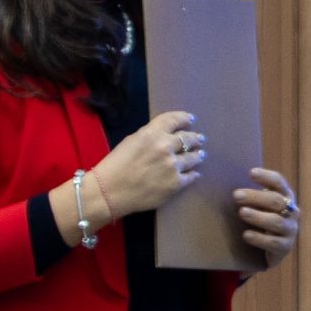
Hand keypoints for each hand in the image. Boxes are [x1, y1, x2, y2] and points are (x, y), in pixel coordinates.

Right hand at [90, 110, 205, 217]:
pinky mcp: (175, 184)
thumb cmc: (115, 165)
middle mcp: (165, 147)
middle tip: (200, 139)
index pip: (174, 120)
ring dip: (198, 155)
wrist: (110, 191)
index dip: (185, 118)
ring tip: (201, 155)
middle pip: (188, 138)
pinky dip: (193, 174)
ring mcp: (172, 166)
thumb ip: (150, 136)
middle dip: (195, 138)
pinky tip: (195, 174)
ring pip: (193, 157)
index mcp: (152, 133)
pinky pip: (190, 177)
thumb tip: (165, 136)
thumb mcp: (131, 141)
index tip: (191, 119)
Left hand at [234, 168, 299, 267]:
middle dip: (255, 197)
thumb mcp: (258, 206)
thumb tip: (225, 183)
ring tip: (242, 212)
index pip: (278, 182)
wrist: (269, 250)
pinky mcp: (285, 247)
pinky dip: (259, 238)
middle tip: (236, 195)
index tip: (250, 173)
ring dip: (258, 216)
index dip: (266, 177)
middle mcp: (291, 211)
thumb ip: (250, 196)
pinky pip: (273, 242)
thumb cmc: (260, 221)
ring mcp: (290, 229)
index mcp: (285, 196)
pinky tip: (246, 235)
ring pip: (275, 221)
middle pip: (275, 200)